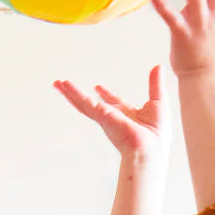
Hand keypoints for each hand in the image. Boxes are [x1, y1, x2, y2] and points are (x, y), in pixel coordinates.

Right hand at [53, 64, 170, 164]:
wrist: (151, 148)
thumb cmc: (157, 134)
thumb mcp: (158, 102)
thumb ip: (155, 85)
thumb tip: (157, 67)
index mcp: (126, 114)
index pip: (113, 102)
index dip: (106, 94)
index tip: (99, 87)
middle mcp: (113, 116)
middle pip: (92, 102)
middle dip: (79, 94)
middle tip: (67, 85)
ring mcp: (104, 117)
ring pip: (83, 102)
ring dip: (69, 93)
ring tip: (57, 83)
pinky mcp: (100, 116)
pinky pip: (84, 102)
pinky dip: (73, 93)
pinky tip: (64, 86)